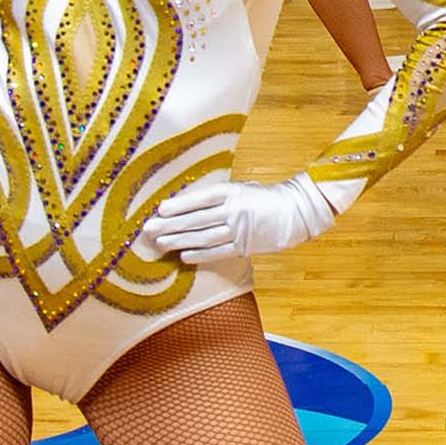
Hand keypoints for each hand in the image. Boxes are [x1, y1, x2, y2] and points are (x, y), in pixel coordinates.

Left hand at [143, 171, 334, 263]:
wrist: (296, 211)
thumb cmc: (265, 198)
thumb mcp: (242, 189)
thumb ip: (219, 197)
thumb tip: (188, 205)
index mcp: (233, 192)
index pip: (201, 199)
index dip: (180, 204)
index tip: (160, 209)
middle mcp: (233, 210)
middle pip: (196, 220)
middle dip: (170, 225)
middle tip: (149, 230)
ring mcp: (239, 230)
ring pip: (203, 237)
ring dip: (179, 241)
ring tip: (160, 244)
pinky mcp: (245, 246)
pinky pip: (218, 252)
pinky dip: (200, 254)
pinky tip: (183, 255)